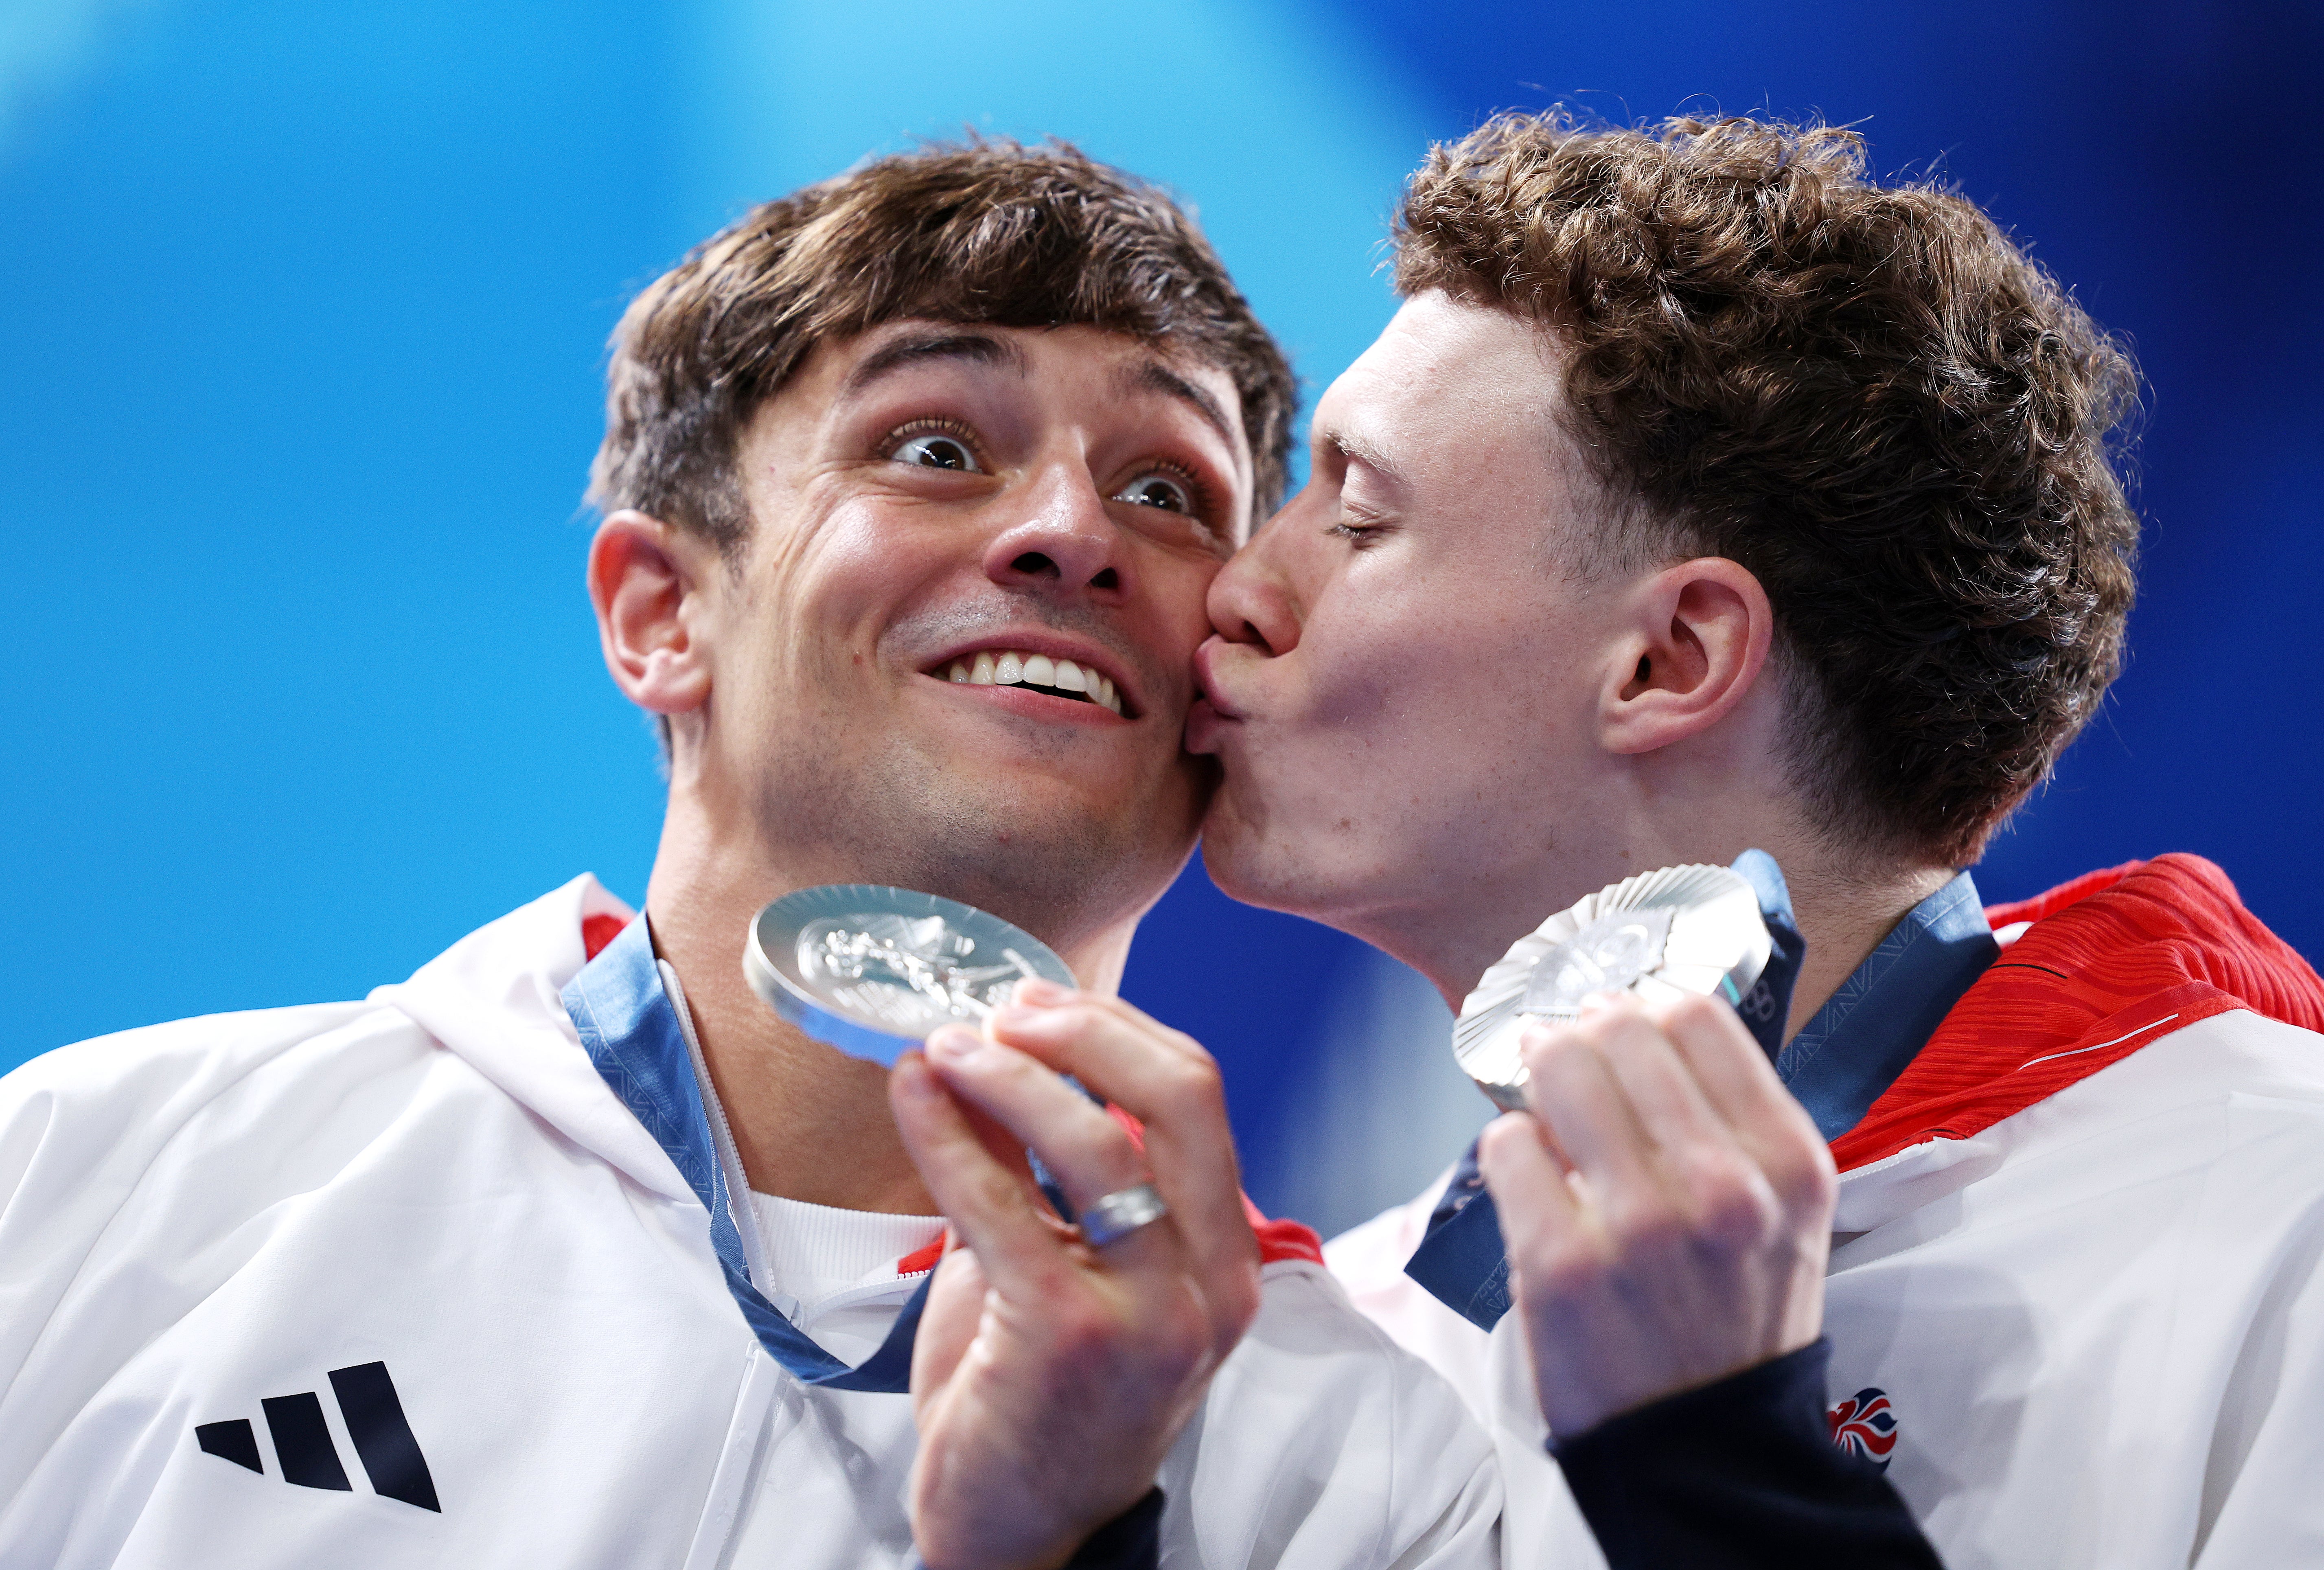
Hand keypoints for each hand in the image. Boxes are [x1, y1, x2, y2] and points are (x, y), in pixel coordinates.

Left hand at [887, 980, 1260, 1569]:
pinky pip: (1001, 1203)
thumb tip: (991, 1051)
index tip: (1039, 1003)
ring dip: (1008, 1072)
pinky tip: (911, 1097)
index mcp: (1226, 1257)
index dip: (1117, 1027)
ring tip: (942, 1046)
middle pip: (1177, 1096)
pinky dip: (947, 1133)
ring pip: (1097, 1138)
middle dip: (1082, 1029)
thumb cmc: (1039, 1395)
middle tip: (1000, 1009)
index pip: (1197, 1096)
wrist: (1016, 1531)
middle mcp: (1209, 1282)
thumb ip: (1041, 1168)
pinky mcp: (1065, 1335)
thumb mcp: (1065, 1265)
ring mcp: (1148, 1311)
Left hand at [1477, 992, 1836, 1436]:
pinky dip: (1511, 1147)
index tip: (1619, 1015)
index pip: (1696, 1017)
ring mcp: (1637, 1226)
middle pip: (1619, 1032)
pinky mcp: (1560, 1264)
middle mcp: (1721, 1188)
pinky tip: (1531, 1171)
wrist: (1705, 1444)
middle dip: (1582, 1030)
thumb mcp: (1780, 1212)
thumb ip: (1730, 1118)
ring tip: (1542, 1093)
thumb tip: (1639, 1022)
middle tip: (1566, 1045)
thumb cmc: (1735, 1312)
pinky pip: (1507, 1145)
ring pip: (1558, 1072)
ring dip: (1540, 1072)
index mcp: (1786, 1165)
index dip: (1644, 1003)